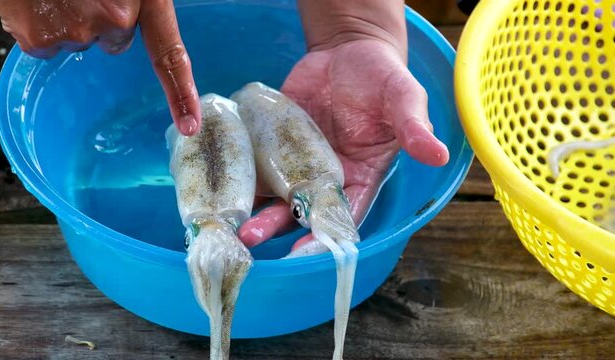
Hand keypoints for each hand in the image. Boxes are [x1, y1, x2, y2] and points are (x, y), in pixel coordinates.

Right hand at [0, 0, 200, 134]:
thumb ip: (125, 0)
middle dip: (100, 19)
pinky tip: (34, 0)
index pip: (169, 54)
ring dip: (66, 16)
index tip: (190, 126)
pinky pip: (44, 44)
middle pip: (114, 40)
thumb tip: (116, 25)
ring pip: (77, 39)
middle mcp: (116, 18)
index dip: (181, 94)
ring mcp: (78, 31)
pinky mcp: (42, 39)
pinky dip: (37, 24)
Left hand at [238, 38, 448, 250]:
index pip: (342, 216)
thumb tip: (438, 154)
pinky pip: (255, 165)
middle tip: (249, 238)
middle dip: (275, 228)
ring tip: (229, 221)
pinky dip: (238, 176)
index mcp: (359, 177)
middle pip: (299, 213)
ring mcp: (295, 162)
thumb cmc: (382, 76)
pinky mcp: (273, 143)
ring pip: (272, 195)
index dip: (323, 237)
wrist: (347, 50)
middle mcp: (324, 177)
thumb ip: (414, 126)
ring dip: (252, 210)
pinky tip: (215, 185)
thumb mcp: (402, 97)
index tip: (303, 252)